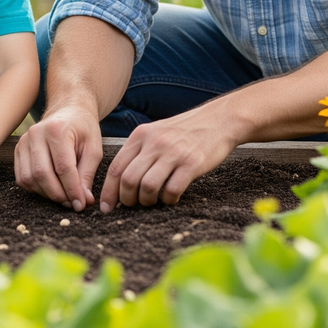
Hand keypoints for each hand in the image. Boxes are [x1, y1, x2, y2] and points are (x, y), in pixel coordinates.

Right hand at [14, 104, 102, 210]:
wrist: (68, 111)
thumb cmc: (83, 129)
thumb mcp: (93, 149)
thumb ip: (87, 175)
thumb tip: (83, 201)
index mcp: (57, 130)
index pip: (63, 167)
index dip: (72, 190)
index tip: (81, 205)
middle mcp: (36, 134)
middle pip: (42, 174)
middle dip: (58, 195)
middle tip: (72, 203)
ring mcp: (24, 141)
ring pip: (29, 178)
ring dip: (46, 194)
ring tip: (63, 196)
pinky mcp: (18, 150)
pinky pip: (22, 178)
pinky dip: (35, 189)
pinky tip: (50, 188)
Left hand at [99, 115, 235, 210]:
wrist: (219, 120)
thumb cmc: (185, 131)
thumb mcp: (156, 132)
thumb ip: (139, 152)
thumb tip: (120, 182)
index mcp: (141, 135)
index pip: (116, 167)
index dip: (108, 191)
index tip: (107, 207)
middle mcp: (154, 142)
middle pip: (128, 179)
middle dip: (126, 199)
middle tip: (132, 206)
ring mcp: (173, 152)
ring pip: (147, 187)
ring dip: (146, 201)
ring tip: (152, 202)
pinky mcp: (192, 163)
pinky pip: (172, 190)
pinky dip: (168, 200)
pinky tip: (171, 198)